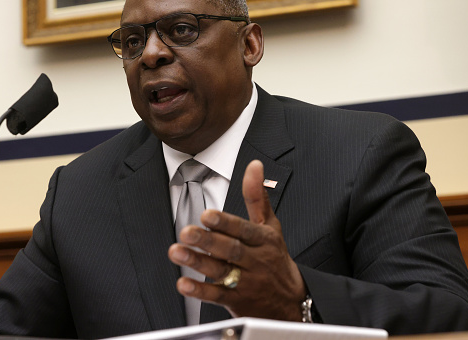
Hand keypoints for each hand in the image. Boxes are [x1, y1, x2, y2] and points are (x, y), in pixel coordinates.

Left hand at [168, 160, 306, 320]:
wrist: (290, 302)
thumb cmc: (275, 257)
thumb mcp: (271, 226)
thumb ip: (258, 197)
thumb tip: (254, 165)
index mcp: (264, 240)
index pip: (244, 230)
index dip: (226, 223)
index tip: (207, 215)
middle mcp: (256, 261)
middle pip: (231, 250)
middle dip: (208, 241)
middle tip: (186, 232)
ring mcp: (247, 283)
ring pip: (221, 272)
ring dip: (198, 262)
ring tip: (176, 252)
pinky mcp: (237, 302)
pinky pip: (217, 296)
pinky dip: (200, 291)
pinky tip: (183, 284)